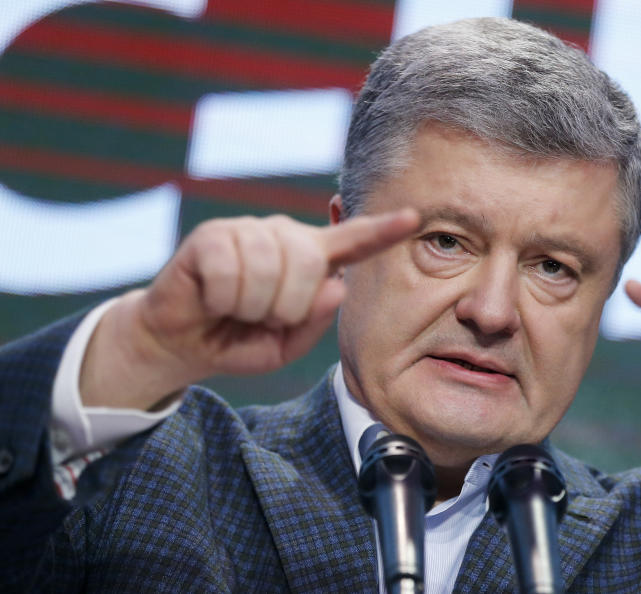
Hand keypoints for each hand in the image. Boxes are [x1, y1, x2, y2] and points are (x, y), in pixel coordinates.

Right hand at [80, 210, 419, 410]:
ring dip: (251, 306)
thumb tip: (337, 284)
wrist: (182, 343)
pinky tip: (212, 299)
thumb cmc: (240, 340)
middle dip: (286, 306)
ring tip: (235, 307)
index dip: (383, 230)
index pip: (353, 241)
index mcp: (309, 260)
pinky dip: (222, 300)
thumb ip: (315, 320)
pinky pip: (230, 273)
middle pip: (310, 263)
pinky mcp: (212, 235)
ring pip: (270, 271)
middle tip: (261, 316)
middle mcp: (283, 236)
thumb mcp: (285, 344)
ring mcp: (247, 230)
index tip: (413, 217)